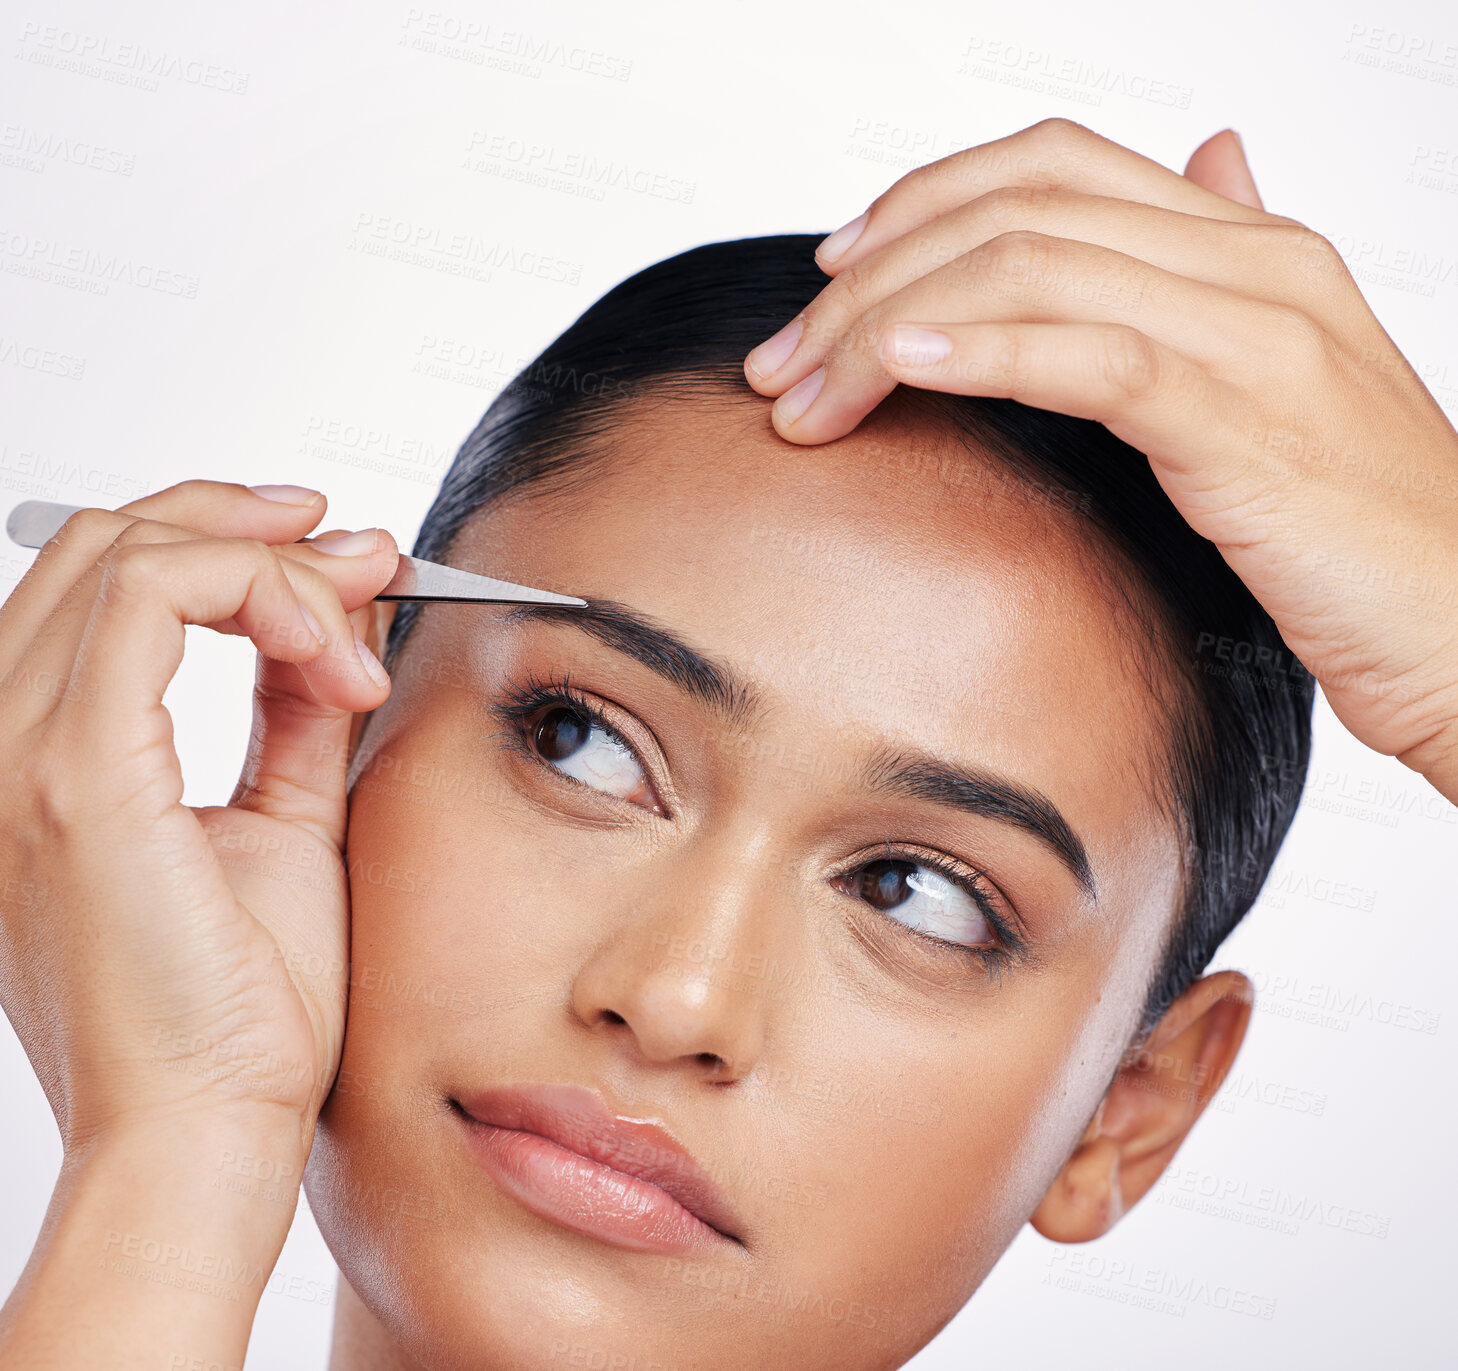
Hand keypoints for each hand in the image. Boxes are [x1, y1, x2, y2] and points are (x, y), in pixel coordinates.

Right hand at [0, 480, 397, 1154]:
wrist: (212, 1127)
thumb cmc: (241, 1008)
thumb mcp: (282, 821)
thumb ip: (295, 714)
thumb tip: (336, 621)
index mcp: (44, 757)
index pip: (109, 585)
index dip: (230, 545)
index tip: (341, 564)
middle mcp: (5, 742)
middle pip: (111, 543)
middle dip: (253, 526)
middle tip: (362, 553)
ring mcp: (22, 752)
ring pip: (132, 551)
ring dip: (271, 559)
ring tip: (362, 607)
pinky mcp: (74, 770)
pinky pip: (155, 596)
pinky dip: (264, 594)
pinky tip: (338, 655)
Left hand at [742, 119, 1457, 801]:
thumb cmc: (1368, 537)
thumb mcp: (1289, 383)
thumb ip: (1227, 274)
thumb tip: (1210, 161)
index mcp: (1251, 249)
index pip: (1052, 166)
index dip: (922, 202)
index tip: (832, 274)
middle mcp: (1254, 264)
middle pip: (1017, 207)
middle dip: (872, 275)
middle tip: (787, 356)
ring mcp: (1257, 331)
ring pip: (1031, 267)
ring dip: (890, 324)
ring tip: (806, 387)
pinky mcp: (1247, 419)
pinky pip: (1090, 353)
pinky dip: (979, 350)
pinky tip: (898, 370)